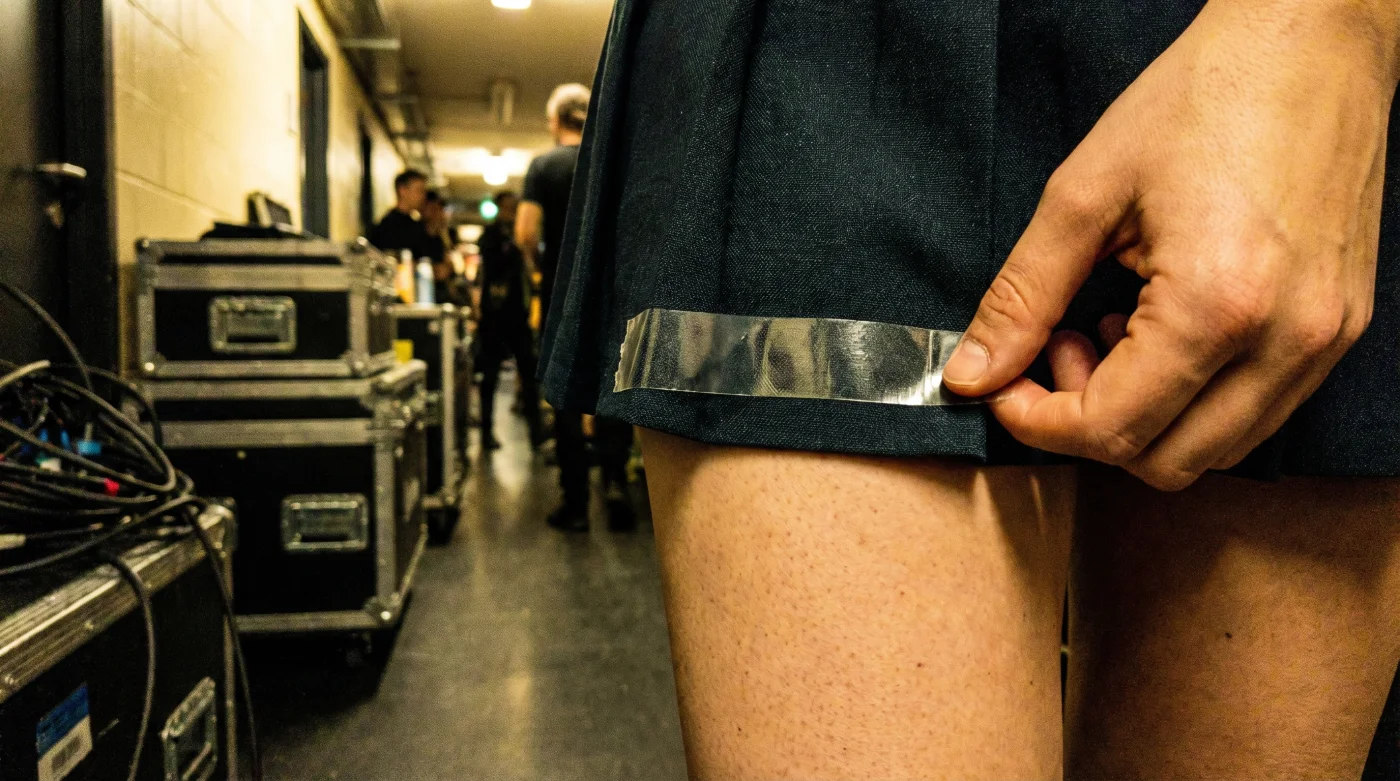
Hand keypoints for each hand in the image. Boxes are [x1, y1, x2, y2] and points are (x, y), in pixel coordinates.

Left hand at [942, 0, 1399, 489]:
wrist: (1310, 43)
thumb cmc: (1202, 98)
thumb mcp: (1083, 195)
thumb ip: (1021, 297)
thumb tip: (972, 375)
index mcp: (1219, 304)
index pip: (1112, 429)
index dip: (1038, 422)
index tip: (1004, 386)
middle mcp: (1289, 339)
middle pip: (1166, 461)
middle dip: (1088, 425)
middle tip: (1058, 349)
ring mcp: (1326, 340)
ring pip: (1215, 450)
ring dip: (1143, 418)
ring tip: (1109, 331)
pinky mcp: (1341, 330)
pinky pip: (1257, 412)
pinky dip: (1193, 399)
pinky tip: (1158, 329)